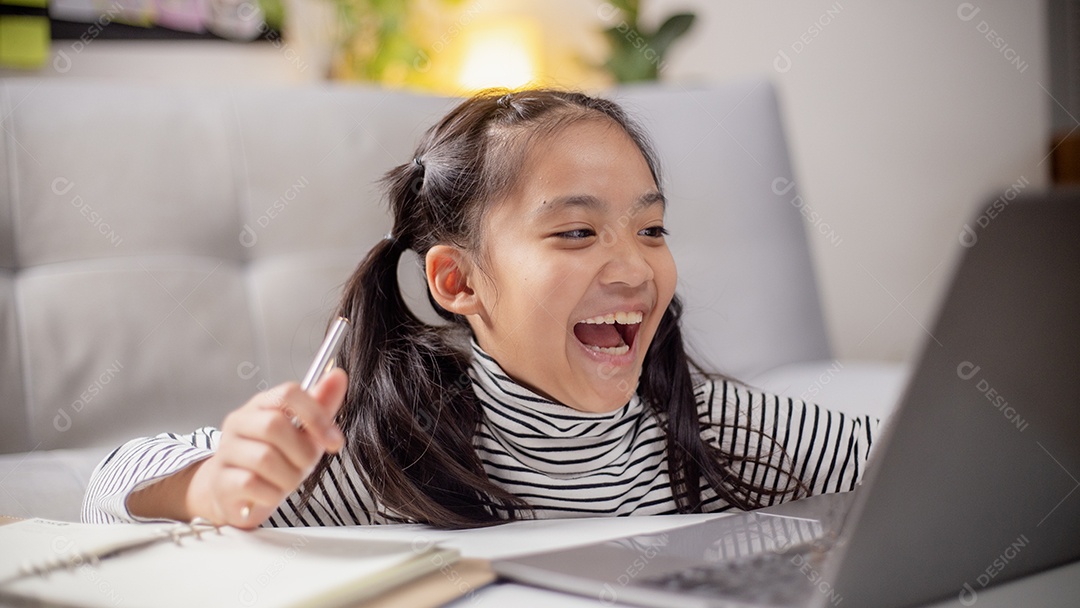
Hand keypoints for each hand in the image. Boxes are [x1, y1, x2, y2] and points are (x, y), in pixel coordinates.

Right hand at [185, 368, 347, 527]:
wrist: (236, 494)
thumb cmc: (274, 461)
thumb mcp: (303, 434)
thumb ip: (321, 407)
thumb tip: (338, 375)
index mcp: (261, 405)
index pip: (288, 393)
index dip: (316, 416)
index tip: (335, 441)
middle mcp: (239, 422)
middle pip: (274, 424)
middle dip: (302, 452)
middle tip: (305, 466)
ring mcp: (226, 450)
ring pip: (264, 457)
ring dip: (288, 477)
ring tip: (286, 482)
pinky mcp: (220, 480)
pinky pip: (251, 483)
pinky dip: (271, 494)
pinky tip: (270, 494)